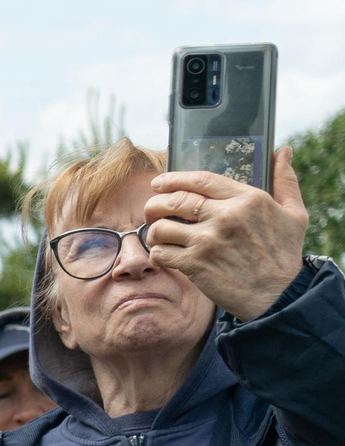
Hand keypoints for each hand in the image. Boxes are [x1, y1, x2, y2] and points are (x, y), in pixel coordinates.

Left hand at [144, 148, 308, 320]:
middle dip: (155, 203)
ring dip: (154, 231)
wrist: (279, 295)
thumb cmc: (285, 253)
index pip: (200, 180)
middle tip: (151, 210)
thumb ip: (285, 180)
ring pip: (161, 226)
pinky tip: (165, 255)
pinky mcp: (195, 264)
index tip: (159, 183)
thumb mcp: (294, 213)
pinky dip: (158, 253)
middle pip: (174, 200)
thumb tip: (283, 151)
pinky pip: (161, 252)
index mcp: (247, 199)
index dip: (173, 178)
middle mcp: (226, 216)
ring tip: (159, 235)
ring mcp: (208, 240)